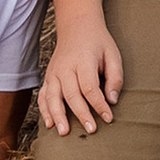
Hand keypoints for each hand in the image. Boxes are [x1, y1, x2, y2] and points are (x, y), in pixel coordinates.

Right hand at [38, 13, 121, 134]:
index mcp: (83, 60)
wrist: (77, 27)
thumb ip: (115, 77)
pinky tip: (50, 124)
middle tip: (91, 130)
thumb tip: (112, 100)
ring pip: (53, 97)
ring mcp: (54, 72)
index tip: (108, 118)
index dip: (99, 104)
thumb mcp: (113, 55)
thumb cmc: (98, 43)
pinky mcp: (48, 77)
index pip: (90, 87)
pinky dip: (44, 110)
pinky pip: (43, 96)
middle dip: (81, 114)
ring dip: (58, 116)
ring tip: (64, 133)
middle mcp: (65, 67)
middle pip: (71, 94)